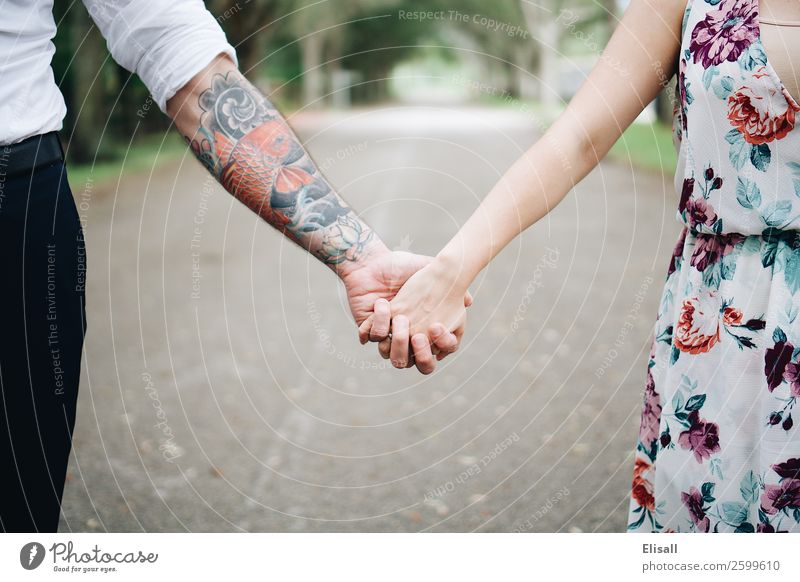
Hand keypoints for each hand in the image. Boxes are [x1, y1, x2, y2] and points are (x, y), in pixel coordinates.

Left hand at [341, 249, 462, 370]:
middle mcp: (405, 336)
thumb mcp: (430, 272)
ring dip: (397, 340)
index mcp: (423, 328)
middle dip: (418, 353)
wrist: (374, 261)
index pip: (435, 353)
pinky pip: (372, 337)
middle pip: (413, 362)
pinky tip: (383, 306)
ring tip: (401, 318)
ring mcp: (386, 334)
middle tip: (418, 334)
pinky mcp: (369, 327)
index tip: (437, 327)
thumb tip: (468, 301)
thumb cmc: (404, 266)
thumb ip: (447, 282)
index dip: (440, 347)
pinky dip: (377, 327)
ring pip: (390, 354)